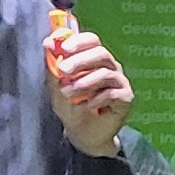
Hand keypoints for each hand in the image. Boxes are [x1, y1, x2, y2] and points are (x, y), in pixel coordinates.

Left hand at [46, 18, 133, 155]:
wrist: (82, 134)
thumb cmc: (70, 107)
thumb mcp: (56, 85)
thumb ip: (53, 65)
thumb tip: (48, 43)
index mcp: (93, 59)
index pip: (92, 40)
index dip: (79, 41)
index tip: (63, 47)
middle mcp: (110, 67)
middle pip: (101, 53)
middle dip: (80, 60)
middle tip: (63, 70)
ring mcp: (120, 82)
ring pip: (105, 73)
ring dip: (84, 82)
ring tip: (68, 93)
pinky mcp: (126, 98)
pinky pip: (113, 93)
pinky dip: (97, 99)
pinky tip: (87, 106)